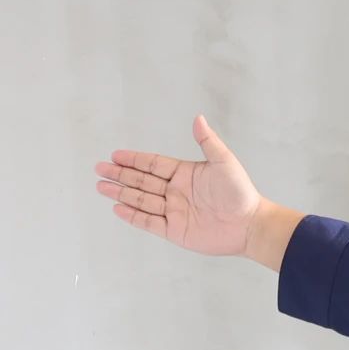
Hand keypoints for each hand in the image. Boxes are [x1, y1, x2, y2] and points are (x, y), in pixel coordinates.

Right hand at [95, 115, 297, 266]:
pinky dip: (132, 215)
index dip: (134, 159)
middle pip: (142, 181)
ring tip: (101, 187)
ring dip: (121, 193)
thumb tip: (198, 118)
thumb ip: (208, 142)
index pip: (153, 165)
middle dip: (120, 174)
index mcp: (185, 173)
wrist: (249, 225)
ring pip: (141, 200)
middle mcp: (176, 191)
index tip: (115, 154)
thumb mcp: (224, 162)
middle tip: (99, 169)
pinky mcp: (175, 230)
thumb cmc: (240, 192)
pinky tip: (118, 208)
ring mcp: (174, 211)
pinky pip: (149, 222)